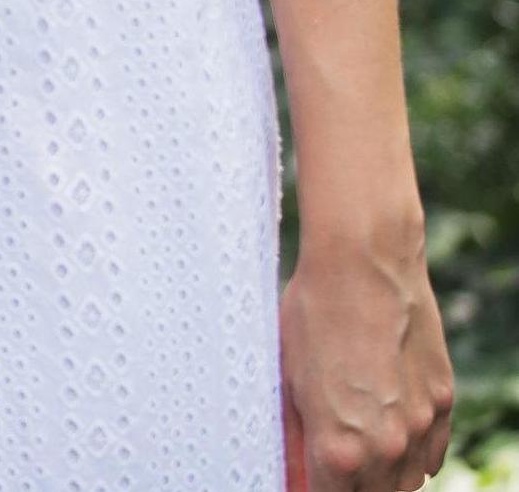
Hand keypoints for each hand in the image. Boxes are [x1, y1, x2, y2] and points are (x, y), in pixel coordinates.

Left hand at [280, 227, 452, 489]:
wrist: (362, 262)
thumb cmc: (312, 310)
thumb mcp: (287, 375)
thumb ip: (297, 433)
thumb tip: (297, 467)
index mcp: (338, 448)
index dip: (314, 488)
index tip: (309, 478)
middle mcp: (385, 448)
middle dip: (351, 487)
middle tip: (333, 467)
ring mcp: (420, 427)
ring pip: (406, 483)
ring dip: (384, 479)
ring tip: (361, 456)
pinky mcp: (442, 402)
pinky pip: (432, 454)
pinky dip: (415, 458)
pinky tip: (395, 441)